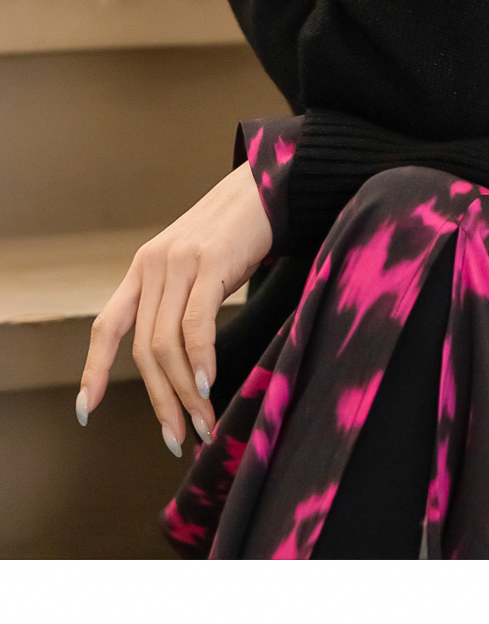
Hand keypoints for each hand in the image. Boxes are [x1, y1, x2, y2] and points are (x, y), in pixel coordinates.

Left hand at [76, 163, 272, 454]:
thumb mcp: (195, 264)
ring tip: (204, 422)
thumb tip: (179, 362)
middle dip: (160, 401)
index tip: (86, 410)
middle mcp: (153, 265)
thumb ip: (179, 300)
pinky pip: (196, 323)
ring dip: (185, 392)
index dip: (94, 369)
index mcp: (144, 268)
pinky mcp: (211, 262)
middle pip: (145, 349)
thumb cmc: (236, 232)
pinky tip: (207, 384)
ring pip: (168, 343)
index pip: (108, 325)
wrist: (267, 186)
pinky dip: (199, 359)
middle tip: (177, 438)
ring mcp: (180, 263)